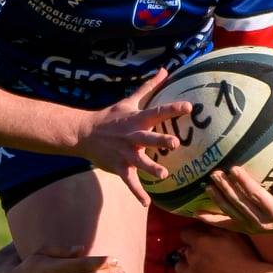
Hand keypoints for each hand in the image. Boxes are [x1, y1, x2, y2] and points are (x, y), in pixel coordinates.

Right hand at [74, 68, 191, 204]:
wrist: (84, 133)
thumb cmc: (111, 116)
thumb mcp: (129, 101)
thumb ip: (149, 87)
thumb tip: (165, 70)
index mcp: (136, 119)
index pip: (157, 112)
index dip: (173, 109)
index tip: (189, 107)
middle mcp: (132, 136)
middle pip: (148, 138)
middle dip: (160, 142)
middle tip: (175, 144)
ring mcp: (125, 153)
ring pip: (139, 162)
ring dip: (150, 169)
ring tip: (163, 175)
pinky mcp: (119, 167)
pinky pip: (130, 182)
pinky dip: (138, 193)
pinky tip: (147, 203)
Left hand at [171, 226, 263, 272]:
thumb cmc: (243, 255)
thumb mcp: (231, 234)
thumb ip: (215, 227)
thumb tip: (203, 221)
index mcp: (200, 242)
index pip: (184, 234)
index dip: (191, 236)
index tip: (198, 239)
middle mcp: (192, 258)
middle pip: (183, 252)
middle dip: (191, 253)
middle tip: (203, 257)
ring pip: (178, 269)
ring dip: (185, 269)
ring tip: (195, 272)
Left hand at [180, 154, 272, 236]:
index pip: (257, 195)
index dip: (244, 182)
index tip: (233, 168)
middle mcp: (262, 222)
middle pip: (240, 203)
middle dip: (226, 188)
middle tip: (215, 173)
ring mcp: (252, 227)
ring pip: (231, 212)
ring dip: (218, 199)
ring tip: (207, 185)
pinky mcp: (244, 229)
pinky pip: (225, 224)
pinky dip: (210, 219)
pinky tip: (196, 213)